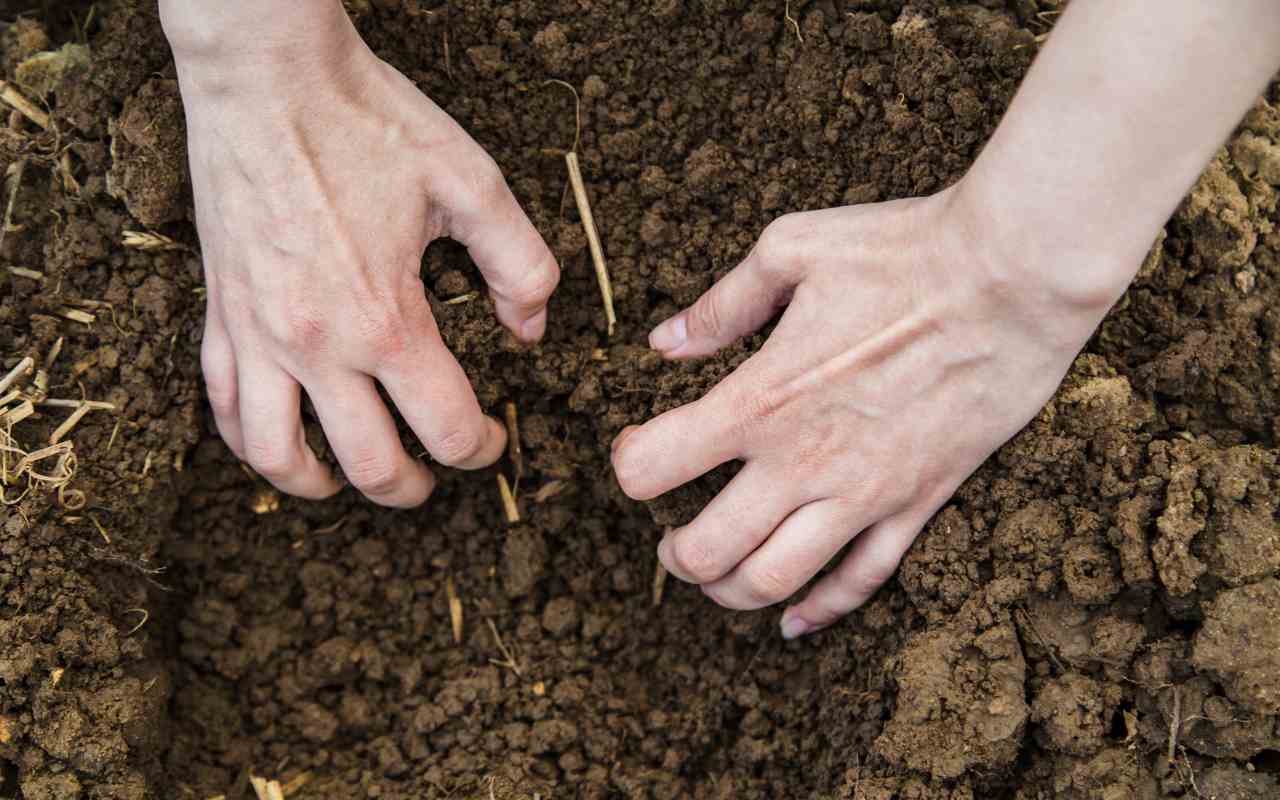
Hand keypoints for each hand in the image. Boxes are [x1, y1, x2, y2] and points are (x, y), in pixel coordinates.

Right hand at [171, 14, 557, 506]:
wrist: (267, 75)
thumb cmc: (369, 123)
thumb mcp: (472, 183)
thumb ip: (520, 264)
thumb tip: (531, 329)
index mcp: (387, 320)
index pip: (445, 428)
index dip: (481, 448)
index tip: (490, 438)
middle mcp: (317, 345)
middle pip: (369, 464)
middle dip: (413, 486)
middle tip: (432, 478)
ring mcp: (257, 335)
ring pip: (278, 456)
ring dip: (322, 485)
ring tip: (350, 482)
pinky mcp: (219, 315)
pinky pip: (222, 406)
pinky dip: (250, 442)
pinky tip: (279, 442)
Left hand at [611, 186, 1118, 636]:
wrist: (1015, 276)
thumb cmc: (903, 251)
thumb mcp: (792, 249)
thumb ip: (722, 304)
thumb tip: (665, 341)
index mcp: (760, 399)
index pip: (653, 466)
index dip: (629, 463)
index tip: (638, 452)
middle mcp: (803, 461)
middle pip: (707, 551)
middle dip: (675, 555)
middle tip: (672, 541)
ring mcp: (863, 492)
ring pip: (775, 582)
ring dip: (731, 591)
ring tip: (719, 575)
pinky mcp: (918, 502)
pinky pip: (862, 582)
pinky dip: (820, 611)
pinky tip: (794, 621)